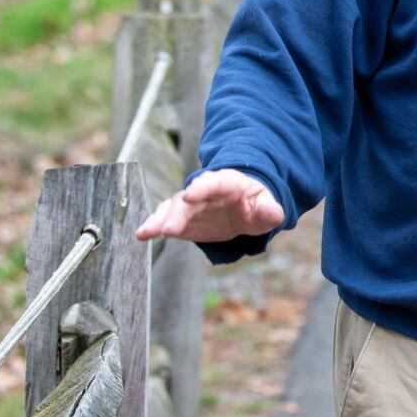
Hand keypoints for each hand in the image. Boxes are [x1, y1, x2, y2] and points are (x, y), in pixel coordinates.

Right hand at [134, 168, 284, 242]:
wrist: (242, 207)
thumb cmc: (255, 203)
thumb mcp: (266, 205)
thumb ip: (269, 209)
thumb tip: (274, 214)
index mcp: (226, 182)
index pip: (213, 182)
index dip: (201, 187)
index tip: (190, 195)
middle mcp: (203, 191)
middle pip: (187, 199)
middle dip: (177, 213)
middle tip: (168, 228)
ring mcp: (189, 205)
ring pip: (170, 209)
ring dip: (159, 220)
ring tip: (146, 232)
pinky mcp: (180, 220)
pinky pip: (164, 221)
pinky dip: (152, 227)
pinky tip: (141, 235)